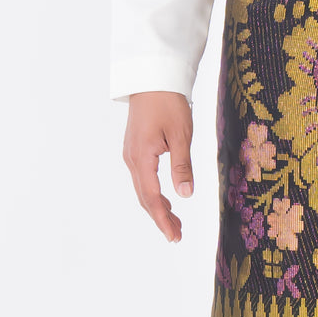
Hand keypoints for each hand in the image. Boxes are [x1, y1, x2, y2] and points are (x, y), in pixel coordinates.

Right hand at [122, 91, 193, 242]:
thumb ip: (182, 166)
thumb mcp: (181, 135)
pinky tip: (167, 200)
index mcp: (142, 158)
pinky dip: (154, 194)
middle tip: (177, 236)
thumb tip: (185, 194)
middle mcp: (132, 159)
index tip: (174, 236)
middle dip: (161, 218)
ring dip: (158, 208)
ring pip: (143, 190)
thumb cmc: (169, 104)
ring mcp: (132, 155)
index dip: (163, 219)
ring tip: (175, 223)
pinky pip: (143, 179)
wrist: (153, 80)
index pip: (152, 198)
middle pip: (145, 198)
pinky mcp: (136, 150)